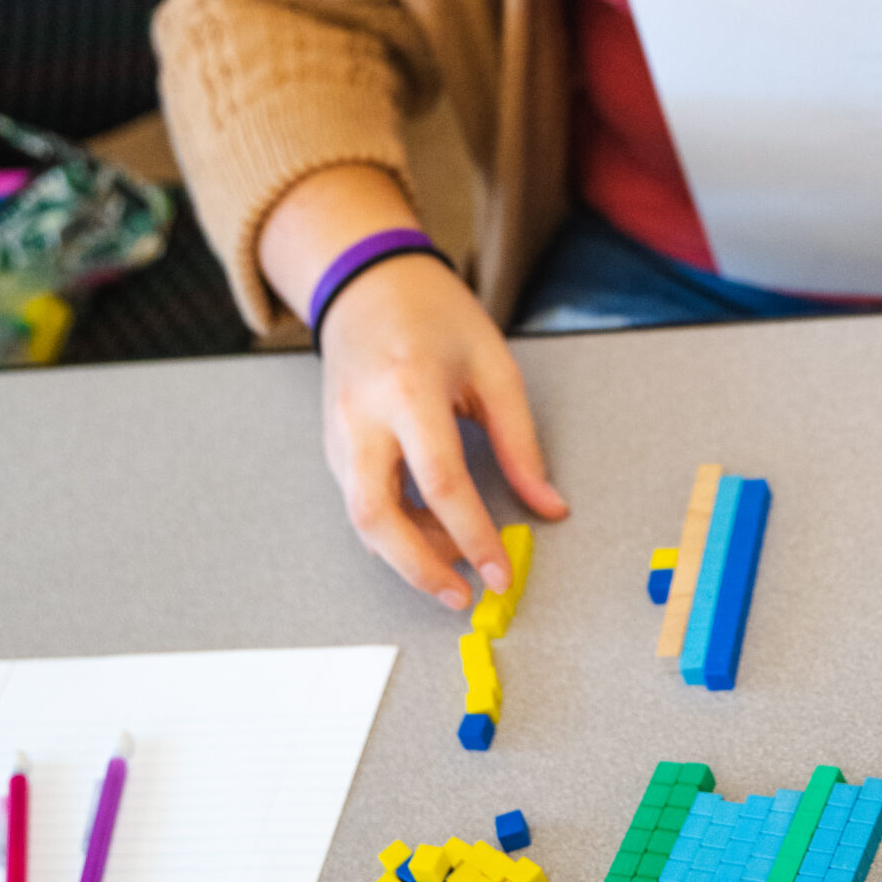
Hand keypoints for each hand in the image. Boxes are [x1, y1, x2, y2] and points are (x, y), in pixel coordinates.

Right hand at [256, 163, 566, 604]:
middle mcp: (362, 418)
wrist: (369, 286)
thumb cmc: (435, 316)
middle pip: (377, 517)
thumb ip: (521, 442)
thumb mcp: (494, 366)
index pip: (441, 482)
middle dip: (420, 569)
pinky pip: (359, 503)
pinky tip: (429, 531)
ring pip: (362, 520)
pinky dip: (394, 530)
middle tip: (464, 595)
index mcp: (409, 389)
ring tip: (457, 558)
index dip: (473, 536)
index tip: (500, 573)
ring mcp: (338, 435)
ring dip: (408, 554)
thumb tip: (549, 506)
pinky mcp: (332, 448)